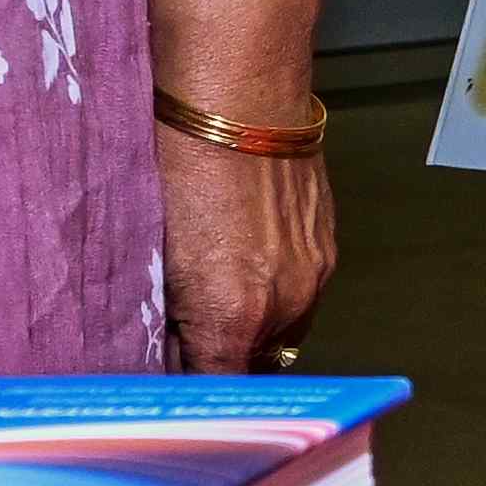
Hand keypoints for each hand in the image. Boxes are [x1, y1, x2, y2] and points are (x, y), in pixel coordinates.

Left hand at [158, 123, 335, 372]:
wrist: (238, 98)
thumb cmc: (180, 167)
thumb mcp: (156, 254)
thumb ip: (172, 313)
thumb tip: (173, 341)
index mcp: (232, 315)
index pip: (218, 385)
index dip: (195, 388)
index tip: (174, 382)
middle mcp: (284, 305)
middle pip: (257, 363)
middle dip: (225, 358)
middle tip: (189, 339)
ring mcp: (314, 273)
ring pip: (286, 328)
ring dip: (255, 325)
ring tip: (219, 296)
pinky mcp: (328, 243)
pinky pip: (304, 290)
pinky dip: (278, 289)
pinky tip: (248, 260)